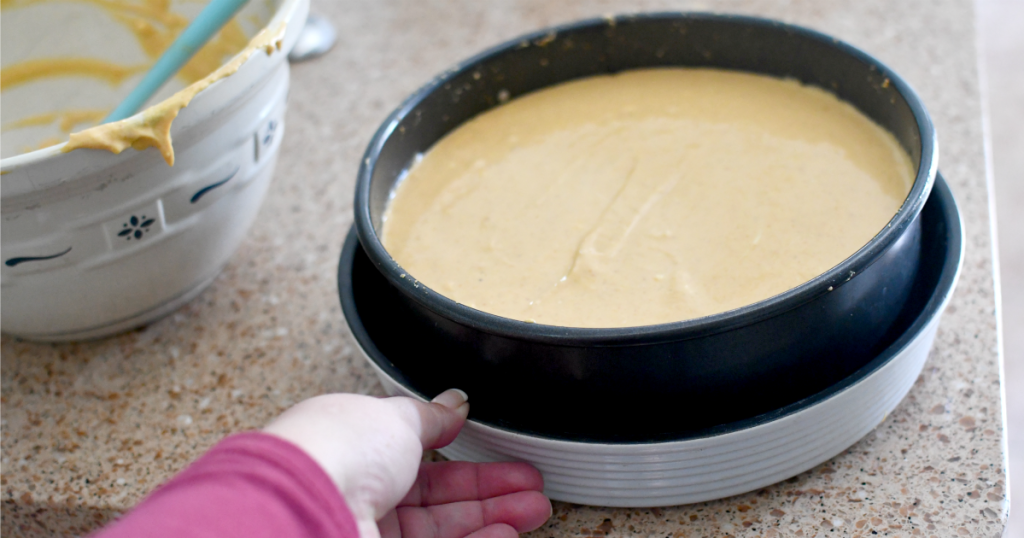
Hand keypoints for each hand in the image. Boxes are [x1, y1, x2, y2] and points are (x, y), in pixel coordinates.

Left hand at [263, 390, 550, 537]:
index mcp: (359, 455)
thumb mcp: (393, 417)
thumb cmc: (335, 451)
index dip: (468, 461)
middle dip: (492, 493)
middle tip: (533, 489)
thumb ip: (430, 416)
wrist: (303, 505)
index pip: (424, 463)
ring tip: (536, 509)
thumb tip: (455, 402)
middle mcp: (363, 501)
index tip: (505, 459)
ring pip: (445, 532)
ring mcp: (371, 535)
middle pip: (440, 501)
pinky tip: (508, 533)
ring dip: (495, 519)